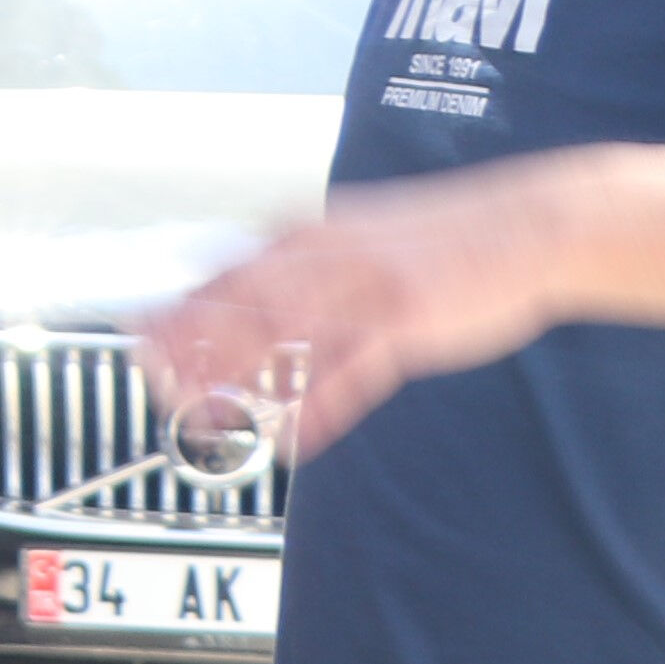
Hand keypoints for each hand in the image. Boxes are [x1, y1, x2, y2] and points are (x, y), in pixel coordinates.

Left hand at [142, 163, 576, 455]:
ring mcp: (365, 291)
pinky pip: (350, 373)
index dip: (174, 316)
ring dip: (242, 386)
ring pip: (284, 344)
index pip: (219, 277)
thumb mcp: (352, 236)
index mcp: (305, 236)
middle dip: (191, 354)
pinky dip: (316, 408)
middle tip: (160, 391)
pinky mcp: (406, 323)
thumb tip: (241, 284)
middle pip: (237, 311)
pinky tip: (293, 437)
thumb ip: (296, 263)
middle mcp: (325, 259)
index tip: (136, 344)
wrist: (527, 226)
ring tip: (211, 422)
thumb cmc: (437, 239)